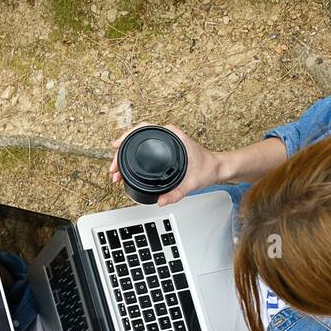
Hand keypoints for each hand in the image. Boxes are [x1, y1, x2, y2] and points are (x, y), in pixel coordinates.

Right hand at [109, 123, 223, 206]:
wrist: (216, 167)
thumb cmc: (207, 168)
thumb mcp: (192, 183)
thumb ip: (177, 194)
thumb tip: (161, 201)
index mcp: (172, 136)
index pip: (142, 129)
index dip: (126, 137)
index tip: (116, 146)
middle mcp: (167, 135)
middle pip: (135, 137)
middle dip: (120, 153)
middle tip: (113, 170)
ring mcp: (164, 141)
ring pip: (137, 143)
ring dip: (124, 155)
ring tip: (116, 171)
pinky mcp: (163, 148)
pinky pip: (143, 147)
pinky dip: (132, 156)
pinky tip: (125, 166)